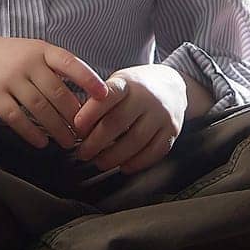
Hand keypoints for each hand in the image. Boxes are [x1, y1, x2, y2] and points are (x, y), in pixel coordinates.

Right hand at [0, 36, 108, 149]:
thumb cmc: (3, 57)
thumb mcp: (29, 51)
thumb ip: (53, 67)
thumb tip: (84, 92)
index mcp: (40, 49)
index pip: (70, 63)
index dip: (89, 79)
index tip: (105, 96)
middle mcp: (26, 62)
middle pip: (58, 92)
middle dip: (74, 116)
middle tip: (86, 133)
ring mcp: (9, 78)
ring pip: (40, 108)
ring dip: (57, 128)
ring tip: (68, 142)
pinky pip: (16, 118)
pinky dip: (31, 133)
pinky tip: (41, 143)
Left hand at [70, 64, 187, 173]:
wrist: (173, 85)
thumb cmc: (136, 88)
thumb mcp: (118, 84)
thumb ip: (99, 101)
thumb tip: (76, 128)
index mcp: (127, 83)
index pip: (107, 97)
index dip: (90, 113)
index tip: (76, 127)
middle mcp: (146, 97)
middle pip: (117, 123)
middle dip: (95, 142)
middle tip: (83, 153)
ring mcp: (161, 115)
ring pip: (135, 141)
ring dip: (113, 157)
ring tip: (100, 162)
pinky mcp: (172, 131)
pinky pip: (154, 152)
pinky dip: (136, 163)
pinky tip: (123, 166)